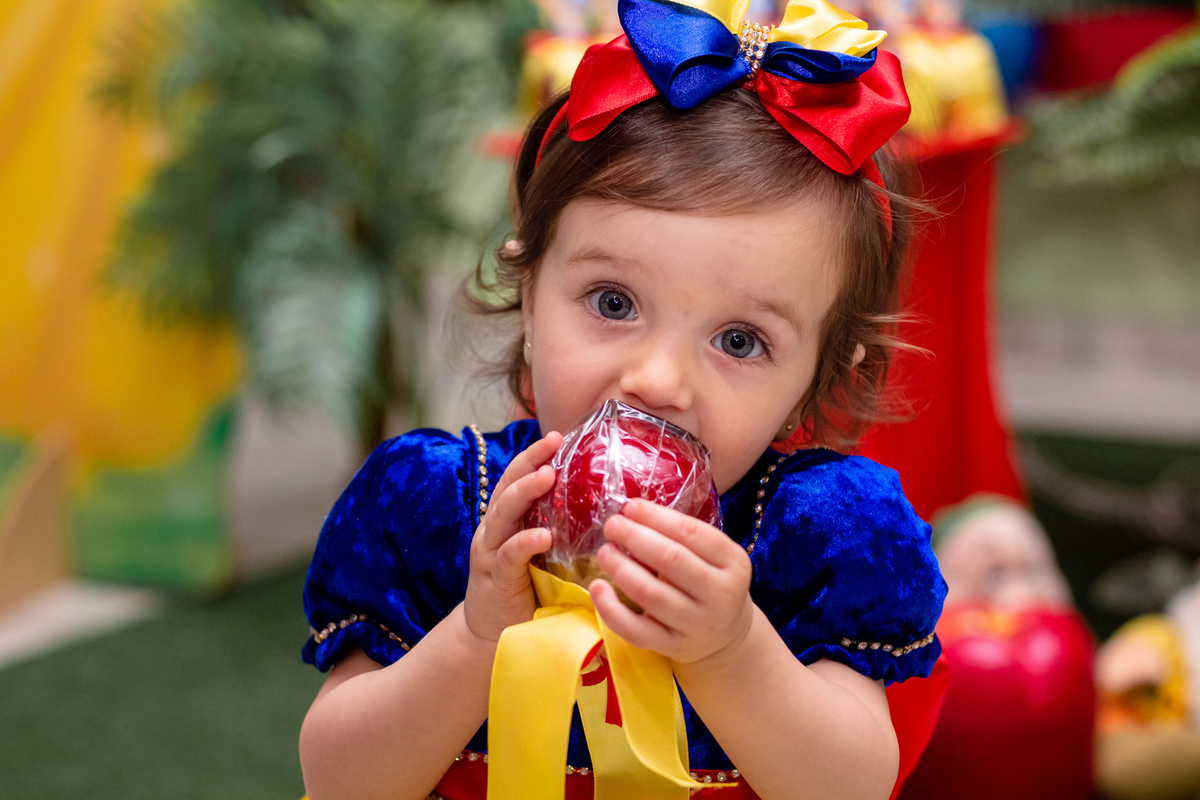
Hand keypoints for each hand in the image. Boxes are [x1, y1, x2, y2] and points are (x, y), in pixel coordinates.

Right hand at [463, 431, 561, 642]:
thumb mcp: (541, 555)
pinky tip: (543, 535)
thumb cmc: (525, 592)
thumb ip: (560, 533)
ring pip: (504, 513)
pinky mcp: (495, 578)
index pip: (516, 479)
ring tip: (547, 475)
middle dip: (529, 461)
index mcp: (506, 521)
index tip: (556, 436)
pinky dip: (525, 542)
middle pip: (508, 486)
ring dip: (525, 492)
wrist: (489, 635)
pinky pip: (508, 555)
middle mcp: (494, 530)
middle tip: (552, 443)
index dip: (534, 456)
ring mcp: (490, 552)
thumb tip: (605, 511)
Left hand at [590, 499, 753, 665]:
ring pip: (652, 594)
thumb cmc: (711, 585)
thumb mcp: (714, 559)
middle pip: (672, 560)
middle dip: (635, 537)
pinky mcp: (673, 646)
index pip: (692, 533)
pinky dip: (611, 609)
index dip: (656, 517)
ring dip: (621, 568)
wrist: (726, 638)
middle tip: (612, 525)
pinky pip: (636, 630)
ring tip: (605, 552)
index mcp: (733, 562)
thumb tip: (632, 516)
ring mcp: (696, 623)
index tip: (631, 507)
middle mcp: (720, 594)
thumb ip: (682, 539)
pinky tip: (597, 588)